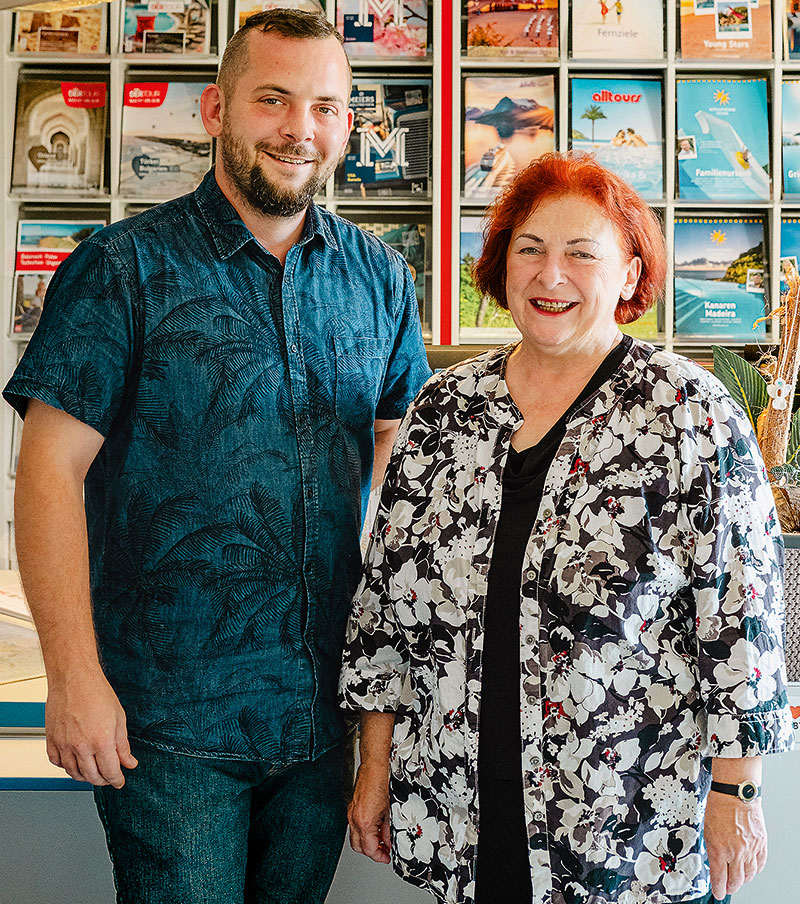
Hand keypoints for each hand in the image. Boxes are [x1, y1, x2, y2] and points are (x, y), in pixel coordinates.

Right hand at [45, 668, 137, 788]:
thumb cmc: (96, 692)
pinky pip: (57, 763)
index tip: (120, 781)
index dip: (117, 780)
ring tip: (94, 771)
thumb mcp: (119, 718)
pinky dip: (67, 767)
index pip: (110, 772)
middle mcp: (80, 746)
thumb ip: (123, 745)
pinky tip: (75, 762)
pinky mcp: (51, 741)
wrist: (74, 678)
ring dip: (86, 776)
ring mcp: (64, 745)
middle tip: (109, 776)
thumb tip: (129, 762)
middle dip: (103, 780)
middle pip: (92, 776)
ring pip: (74, 773)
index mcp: (101, 741)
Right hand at [348, 761, 391, 863]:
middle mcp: (354, 818)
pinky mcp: (352, 806)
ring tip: (382, 839)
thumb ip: (389, 830)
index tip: (386, 857)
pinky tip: (376, 827)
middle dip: (372, 851)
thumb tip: (389, 842)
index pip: (368, 849)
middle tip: (384, 851)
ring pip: (355, 836)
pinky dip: (364, 831)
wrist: (375, 764)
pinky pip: (355, 825)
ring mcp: (352, 812)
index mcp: (364, 821)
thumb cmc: (383, 781)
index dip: (379, 856)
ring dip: (367, 841)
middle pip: (359, 846)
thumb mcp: (391, 810)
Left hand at [704, 790, 766, 897]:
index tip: (717, 893)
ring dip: (743, 880)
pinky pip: (760, 864)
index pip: (720, 878)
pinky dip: (755, 870)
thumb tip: (715, 862)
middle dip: (730, 887)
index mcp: (720, 849)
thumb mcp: (707, 829)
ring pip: (749, 875)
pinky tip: (750, 869)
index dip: (718, 889)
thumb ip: (713, 848)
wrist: (735, 793)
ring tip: (738, 879)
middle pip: (736, 880)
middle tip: (727, 888)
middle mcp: (736, 852)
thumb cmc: (719, 807)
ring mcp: (750, 849)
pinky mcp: (761, 843)